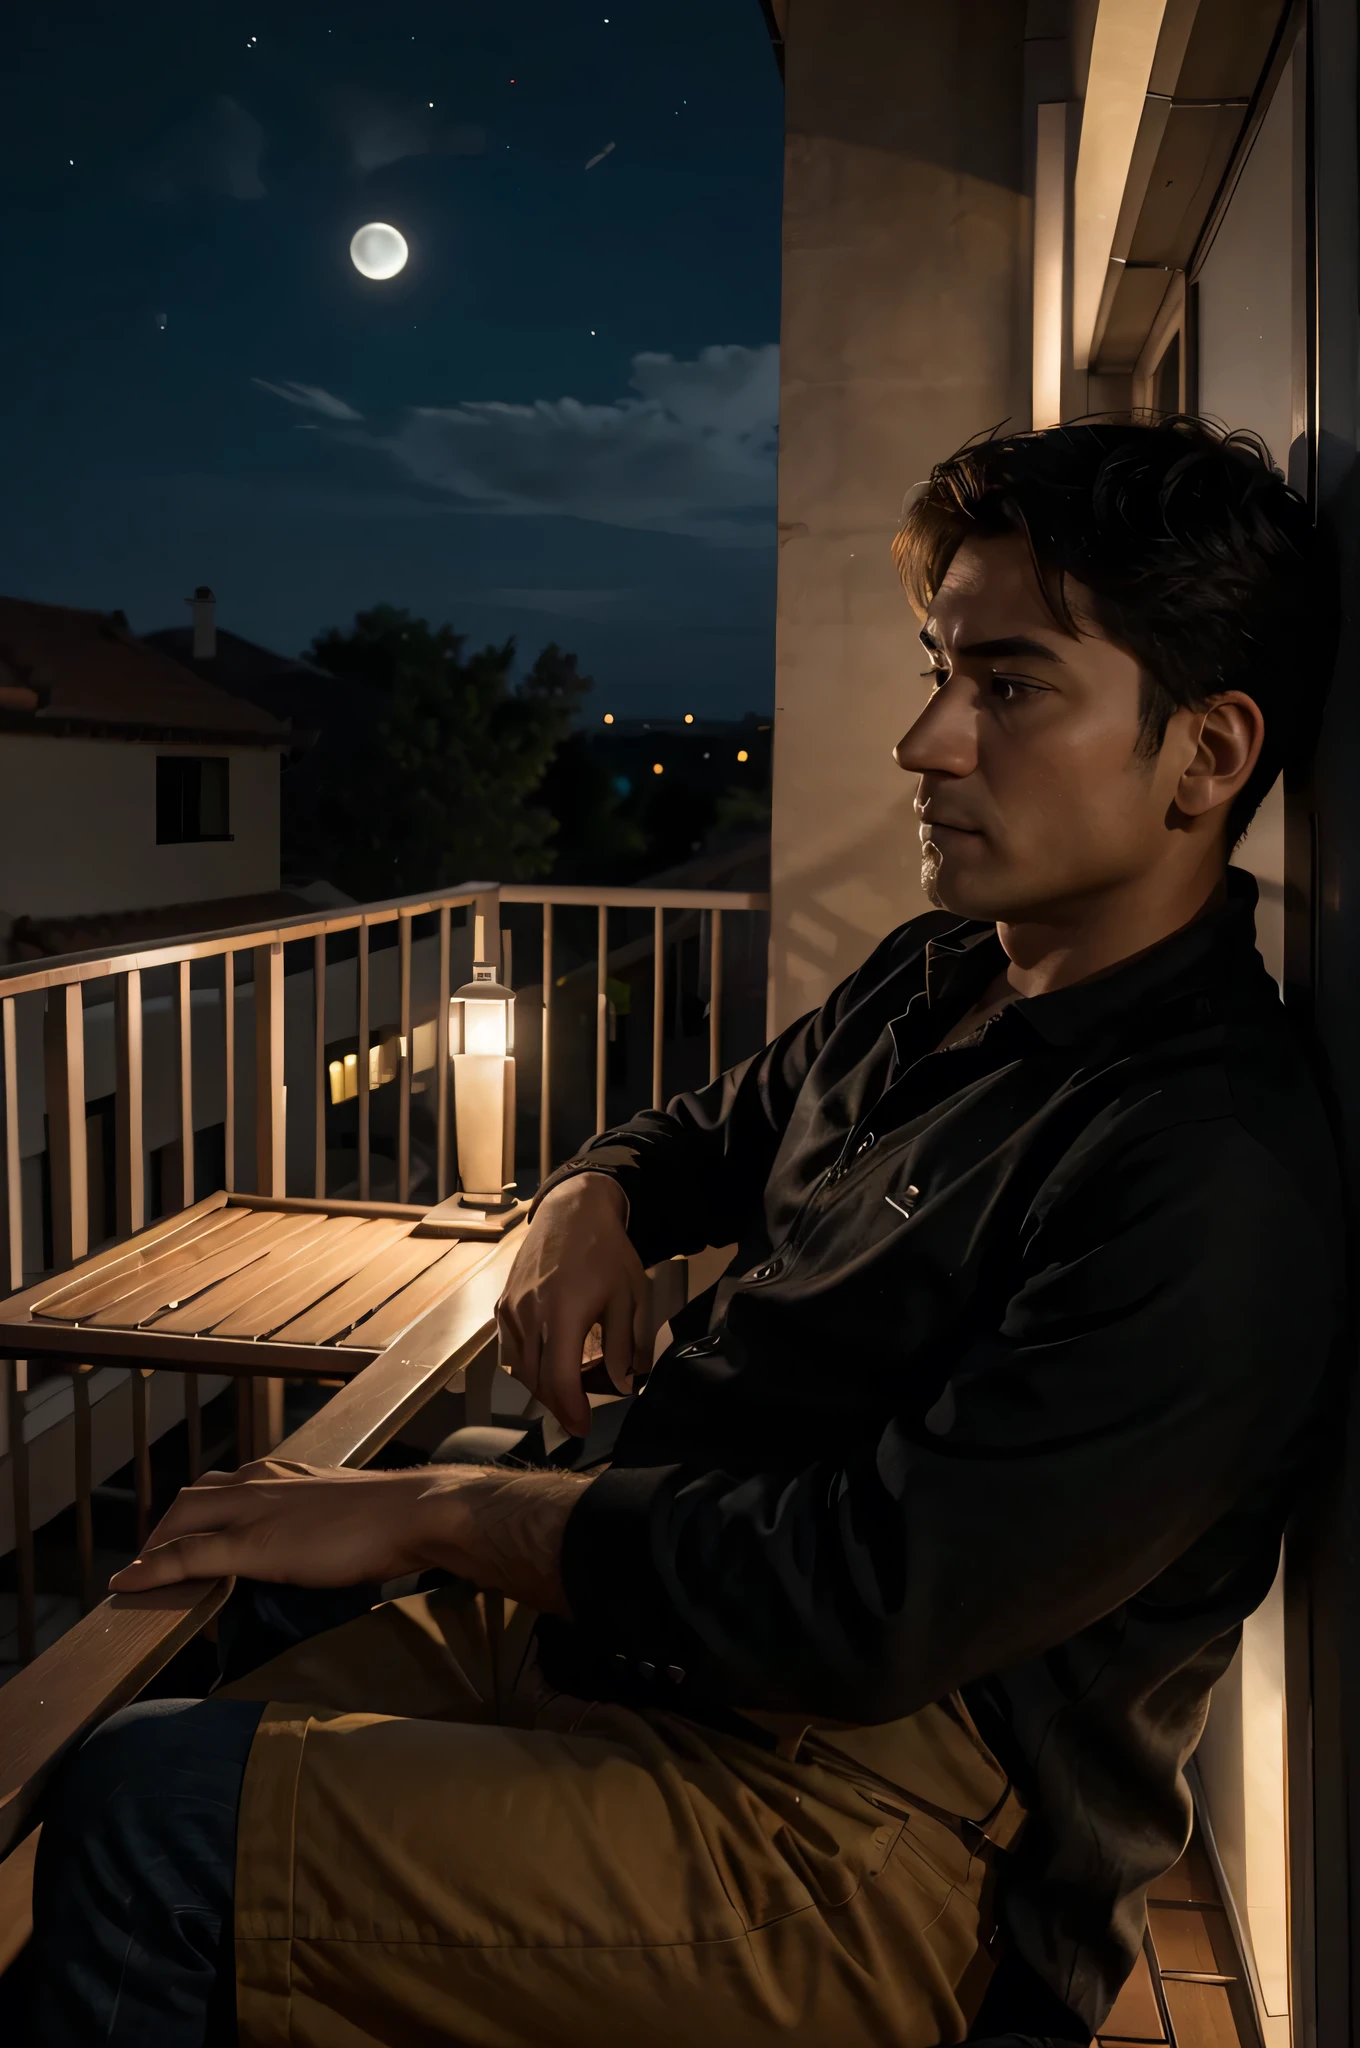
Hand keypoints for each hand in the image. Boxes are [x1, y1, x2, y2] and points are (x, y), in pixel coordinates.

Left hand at [107, 1459, 474, 1594]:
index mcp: (282, 1473)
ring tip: (143, 1580)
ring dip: (156, 1549)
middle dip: (164, 1533)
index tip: (182, 1544)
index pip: (220, 1489)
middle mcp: (260, 1481)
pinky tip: (128, 1586)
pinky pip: (187, 1556)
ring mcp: (253, 1510)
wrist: (413, 1513)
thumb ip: (315, 1524)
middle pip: (190, 1502)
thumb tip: (310, 1549)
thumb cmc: (389, 1520)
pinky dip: (153, 1570)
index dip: (193, 1519)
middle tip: (153, 1568)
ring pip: (182, 1520)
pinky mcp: (252, 1542)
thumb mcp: (340, 1514)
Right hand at [497, 1172, 649, 1436]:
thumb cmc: (606, 1251)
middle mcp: (529, 1313)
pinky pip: (508, 1349)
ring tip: (564, 1395)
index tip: (583, 1427)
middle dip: (557, 1405)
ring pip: (518, 1367)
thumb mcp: (629, 1295)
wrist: (572, 1210)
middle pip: (535, 1379)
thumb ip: (624, 1343)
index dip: (570, 1410)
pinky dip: (525, 1366)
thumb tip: (623, 1384)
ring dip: (540, 1388)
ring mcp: (510, 1308)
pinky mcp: (502, 1303)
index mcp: (563, 1312)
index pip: (558, 1379)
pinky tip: (544, 1368)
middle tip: (578, 1416)